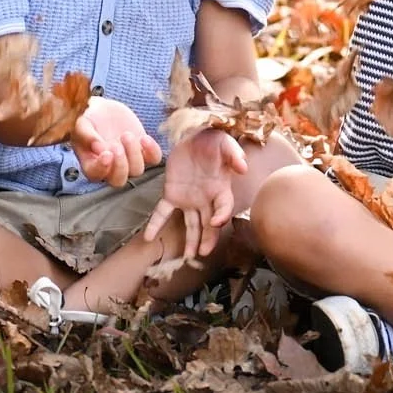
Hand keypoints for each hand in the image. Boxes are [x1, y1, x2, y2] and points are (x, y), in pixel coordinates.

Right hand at [71, 97, 162, 188]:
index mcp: (91, 163)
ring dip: (134, 155)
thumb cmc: (88, 117)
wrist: (103, 109)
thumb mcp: (82, 122)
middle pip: (118, 180)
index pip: (95, 174)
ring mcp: (128, 161)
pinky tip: (144, 138)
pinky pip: (154, 159)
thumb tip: (97, 146)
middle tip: (116, 146)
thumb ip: (86, 134)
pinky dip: (152, 151)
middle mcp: (110, 167)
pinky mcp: (143, 151)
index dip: (102, 168)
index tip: (106, 154)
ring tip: (126, 135)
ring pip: (136, 170)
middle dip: (120, 165)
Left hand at [146, 128, 244, 257]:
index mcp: (221, 189)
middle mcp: (206, 199)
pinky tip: (149, 237)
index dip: (222, 216)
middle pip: (209, 224)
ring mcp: (188, 199)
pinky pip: (163, 212)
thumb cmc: (212, 140)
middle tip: (203, 252)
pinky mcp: (172, 194)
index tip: (216, 222)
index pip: (224, 207)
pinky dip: (156, 224)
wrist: (192, 135)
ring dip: (190, 240)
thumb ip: (234, 154)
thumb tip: (243, 167)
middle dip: (208, 239)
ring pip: (191, 224)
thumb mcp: (224, 143)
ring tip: (187, 257)